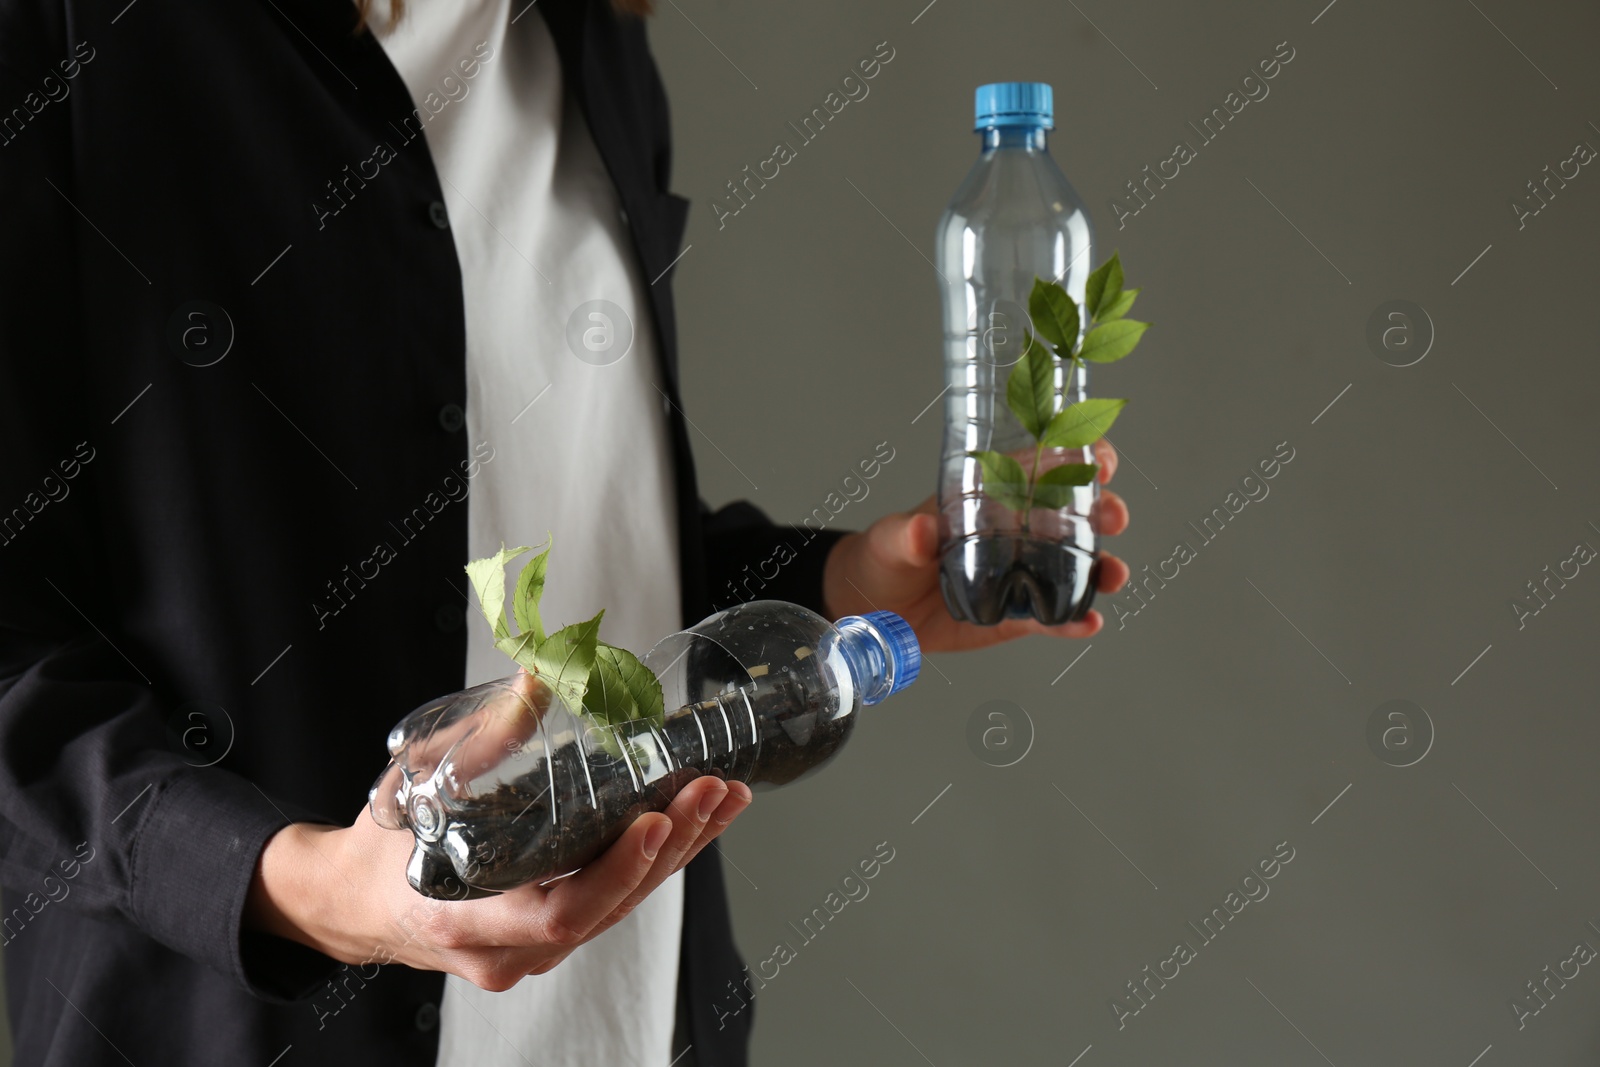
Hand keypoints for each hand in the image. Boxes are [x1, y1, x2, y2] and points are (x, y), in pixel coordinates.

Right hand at [245, 775, 750, 990]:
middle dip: (669, 849)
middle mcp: (506, 951)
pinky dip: (653, 862)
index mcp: (465, 919)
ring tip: (724, 799)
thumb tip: (541, 676)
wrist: (352, 901)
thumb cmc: (380, 846)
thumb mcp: (419, 784)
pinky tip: (693, 823)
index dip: (616, 870)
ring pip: (618, 909)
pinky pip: (610, 904)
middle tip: (713, 790)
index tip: (656, 819)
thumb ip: (484, 737)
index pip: (561, 913)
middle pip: (607, 910)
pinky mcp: (548, 938)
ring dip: (677, 853)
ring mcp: (530, 953)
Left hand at [821, 438, 1129, 651]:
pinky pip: (1054, 618)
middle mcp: (1015, 533)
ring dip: (1102, 567)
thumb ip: (907, 534)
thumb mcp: (891, 539)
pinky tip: (1089, 622)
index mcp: (989, 499)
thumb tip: (921, 530)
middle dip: (1102, 511)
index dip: (1077, 458)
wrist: (874, 610)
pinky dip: (1075, 620)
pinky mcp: (1017, 617)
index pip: (1040, 468)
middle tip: (1115, 516)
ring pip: (1074, 567)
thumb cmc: (884, 557)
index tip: (1101, 458)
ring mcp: (1021, 574)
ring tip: (1114, 575)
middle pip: (1071, 516)